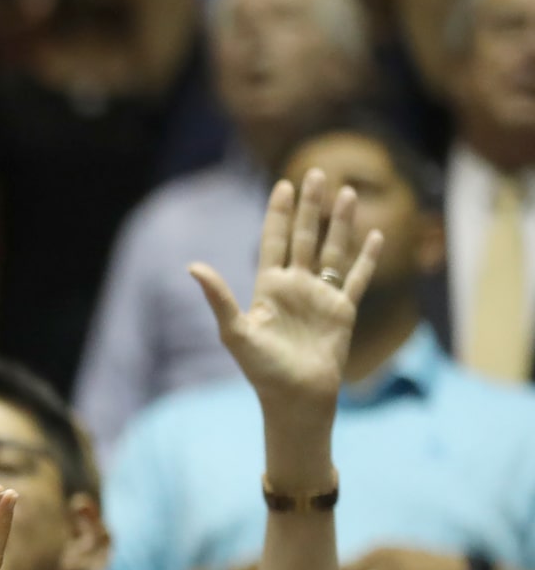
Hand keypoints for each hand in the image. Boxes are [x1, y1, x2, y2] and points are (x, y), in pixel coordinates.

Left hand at [191, 169, 379, 444]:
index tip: (283, 184)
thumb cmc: (262, 370)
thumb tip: (193, 267)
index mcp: (268, 288)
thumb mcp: (236, 332)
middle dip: (311, 206)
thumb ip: (219, 298)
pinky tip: (376, 235)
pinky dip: (368, 258)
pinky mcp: (343, 311)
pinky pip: (359, 279)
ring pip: (333, 251)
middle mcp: (295, 286)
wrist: (295, 397)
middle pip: (304, 237)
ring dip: (341, 223)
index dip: (278, 213)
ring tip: (347, 193)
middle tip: (317, 172)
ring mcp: (321, 296)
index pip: (273, 240)